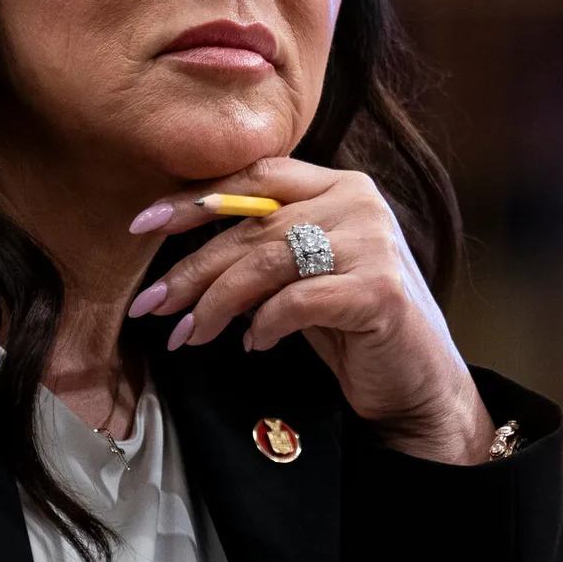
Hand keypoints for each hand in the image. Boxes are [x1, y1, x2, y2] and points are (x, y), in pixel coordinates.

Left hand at [130, 159, 494, 464]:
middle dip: (193, 265)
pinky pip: (297, 300)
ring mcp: (373, 242)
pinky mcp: (379, 290)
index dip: (194, 197)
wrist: (420, 386)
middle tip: (152, 302)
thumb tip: (179, 259)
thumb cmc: (351, 325)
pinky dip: (265, 323)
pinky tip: (253, 343)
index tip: (142, 223)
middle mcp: (358, 200)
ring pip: (267, 260)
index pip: (255, 175)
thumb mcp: (302, 274)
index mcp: (339, 184)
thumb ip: (259, 250)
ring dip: (216, 301)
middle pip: (253, 223)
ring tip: (189, 333)